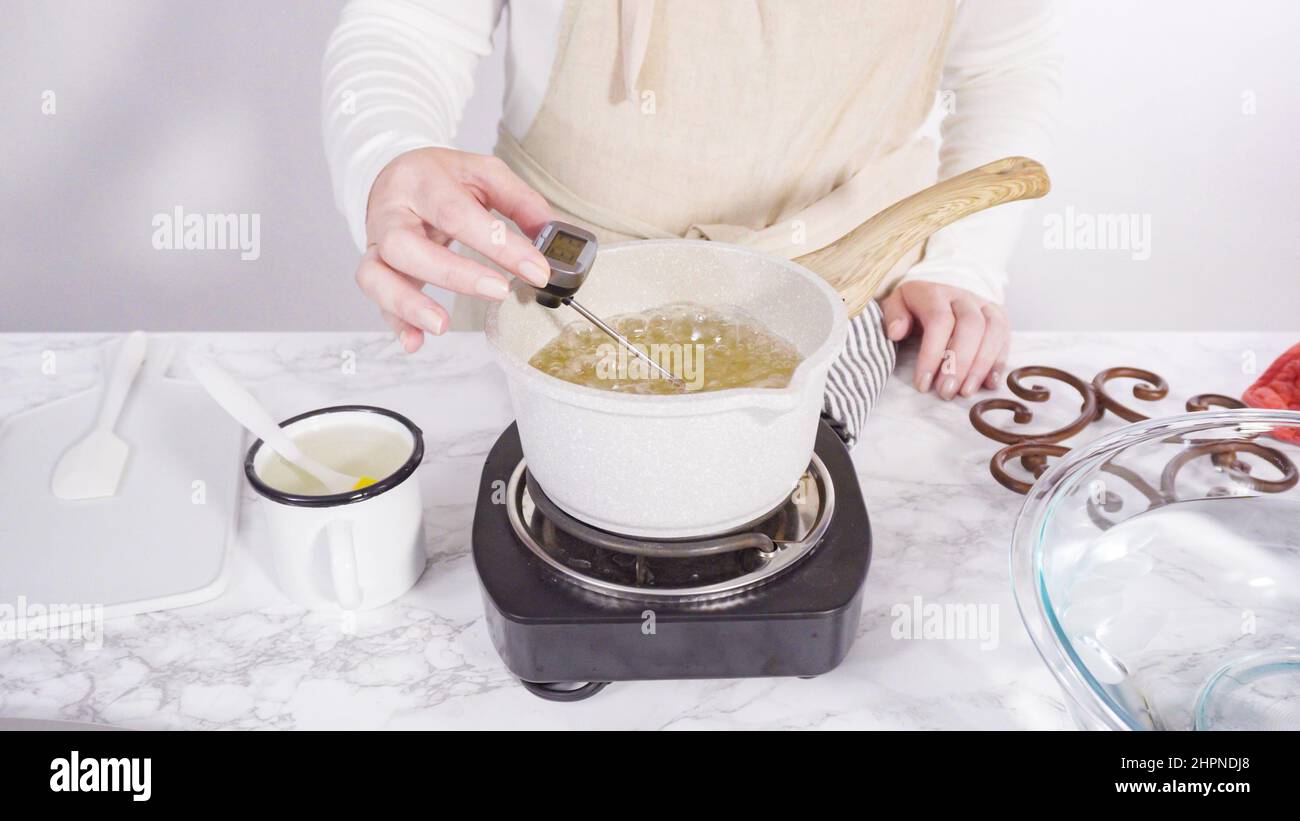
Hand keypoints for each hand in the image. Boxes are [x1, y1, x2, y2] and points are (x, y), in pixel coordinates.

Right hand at [357, 147, 553, 351]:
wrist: (396, 176)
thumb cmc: (442, 179)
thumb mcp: (482, 173)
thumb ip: (520, 201)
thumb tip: (552, 236)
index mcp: (421, 180)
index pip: (456, 213)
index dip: (498, 244)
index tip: (537, 270)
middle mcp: (391, 212)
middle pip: (407, 246)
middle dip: (454, 274)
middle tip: (499, 291)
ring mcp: (377, 242)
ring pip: (376, 275)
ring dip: (409, 304)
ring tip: (442, 326)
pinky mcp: (373, 268)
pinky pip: (376, 298)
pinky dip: (395, 322)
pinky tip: (415, 341)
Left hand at [880, 281, 1009, 399]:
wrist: (939, 291)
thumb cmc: (913, 307)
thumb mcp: (896, 305)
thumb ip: (893, 316)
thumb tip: (896, 332)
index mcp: (935, 293)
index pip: (939, 321)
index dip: (932, 354)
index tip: (922, 384)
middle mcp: (963, 296)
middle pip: (971, 326)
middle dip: (959, 363)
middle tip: (946, 392)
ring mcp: (984, 305)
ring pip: (993, 331)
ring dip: (981, 366)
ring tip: (966, 392)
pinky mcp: (999, 316)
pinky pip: (1005, 337)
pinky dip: (999, 363)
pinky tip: (989, 384)